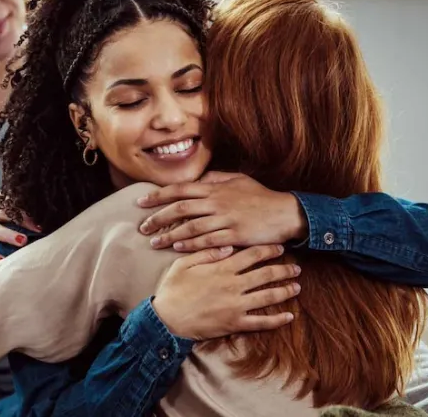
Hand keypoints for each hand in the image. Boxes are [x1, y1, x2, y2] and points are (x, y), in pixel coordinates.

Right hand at [0, 190, 38, 260]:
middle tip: (37, 228)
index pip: (11, 201)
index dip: (26, 208)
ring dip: (8, 235)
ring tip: (23, 241)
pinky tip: (2, 261)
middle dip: (20, 219)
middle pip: (2, 212)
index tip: (43, 216)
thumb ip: (14, 208)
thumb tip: (45, 214)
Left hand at [137, 172, 307, 251]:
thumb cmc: (260, 196)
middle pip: (180, 209)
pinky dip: (190, 245)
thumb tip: (195, 180)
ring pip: (191, 227)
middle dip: (158, 218)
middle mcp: (217, 202)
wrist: (286, 212)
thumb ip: (214, 179)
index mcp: (214, 188)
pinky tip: (177, 248)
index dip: (158, 195)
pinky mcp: (235, 236)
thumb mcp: (237, 179)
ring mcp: (226, 220)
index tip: (141, 202)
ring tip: (154, 242)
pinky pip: (207, 241)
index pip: (179, 189)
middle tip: (142, 227)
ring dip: (170, 235)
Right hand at [152, 244, 300, 340]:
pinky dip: (277, 320)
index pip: (251, 255)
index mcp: (221, 268)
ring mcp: (237, 305)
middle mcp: (233, 285)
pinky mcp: (235, 323)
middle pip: (266, 274)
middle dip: (283, 269)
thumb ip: (206, 253)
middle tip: (295, 267)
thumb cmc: (172, 289)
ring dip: (285, 291)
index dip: (268, 250)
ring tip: (297, 287)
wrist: (167, 319)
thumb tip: (228, 246)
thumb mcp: (183, 264)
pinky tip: (289, 316)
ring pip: (268, 296)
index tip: (279, 247)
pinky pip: (261, 322)